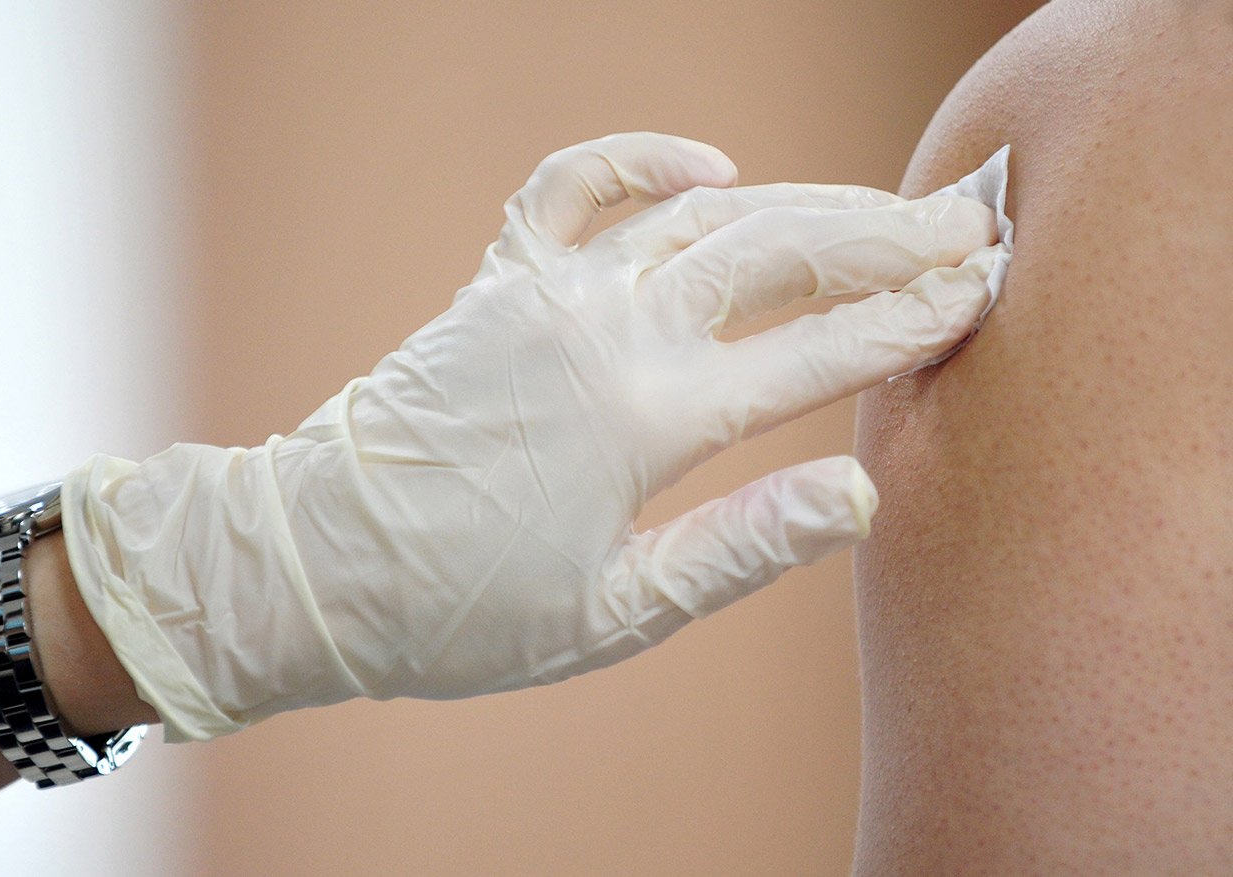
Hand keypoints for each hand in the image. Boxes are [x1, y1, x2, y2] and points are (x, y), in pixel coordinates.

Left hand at [62, 132, 999, 740]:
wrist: (317, 563)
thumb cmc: (460, 610)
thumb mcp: (615, 613)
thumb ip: (741, 548)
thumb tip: (856, 494)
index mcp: (648, 423)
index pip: (816, 357)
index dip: (907, 323)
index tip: (977, 297)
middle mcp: (607, 335)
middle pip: (776, 258)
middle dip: (882, 242)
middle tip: (962, 231)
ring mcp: (548, 295)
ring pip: (701, 218)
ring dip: (798, 204)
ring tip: (878, 208)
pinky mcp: (497, 282)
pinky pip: (572, 189)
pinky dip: (639, 161)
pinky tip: (708, 164)